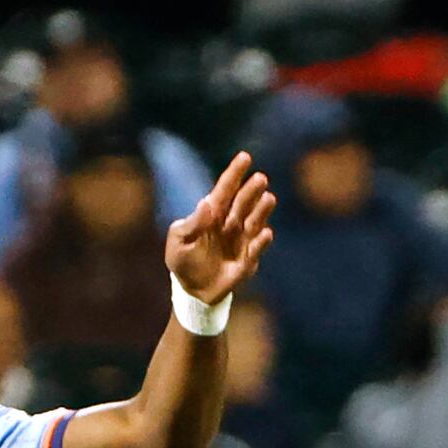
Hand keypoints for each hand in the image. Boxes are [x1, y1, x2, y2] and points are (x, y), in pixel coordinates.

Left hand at [165, 153, 276, 305]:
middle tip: (259, 178)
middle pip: (243, 202)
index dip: (234, 173)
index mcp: (213, 214)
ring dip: (262, 210)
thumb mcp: (178, 242)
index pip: (225, 190)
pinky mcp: (248, 259)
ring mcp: (241, 240)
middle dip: (251, 190)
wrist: (192, 291)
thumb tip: (206, 203)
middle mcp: (231, 223)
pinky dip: (261, 241)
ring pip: (255, 220)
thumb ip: (191, 224)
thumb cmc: (183, 261)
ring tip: (268, 198)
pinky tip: (265, 233)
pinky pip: (256, 248)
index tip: (245, 157)